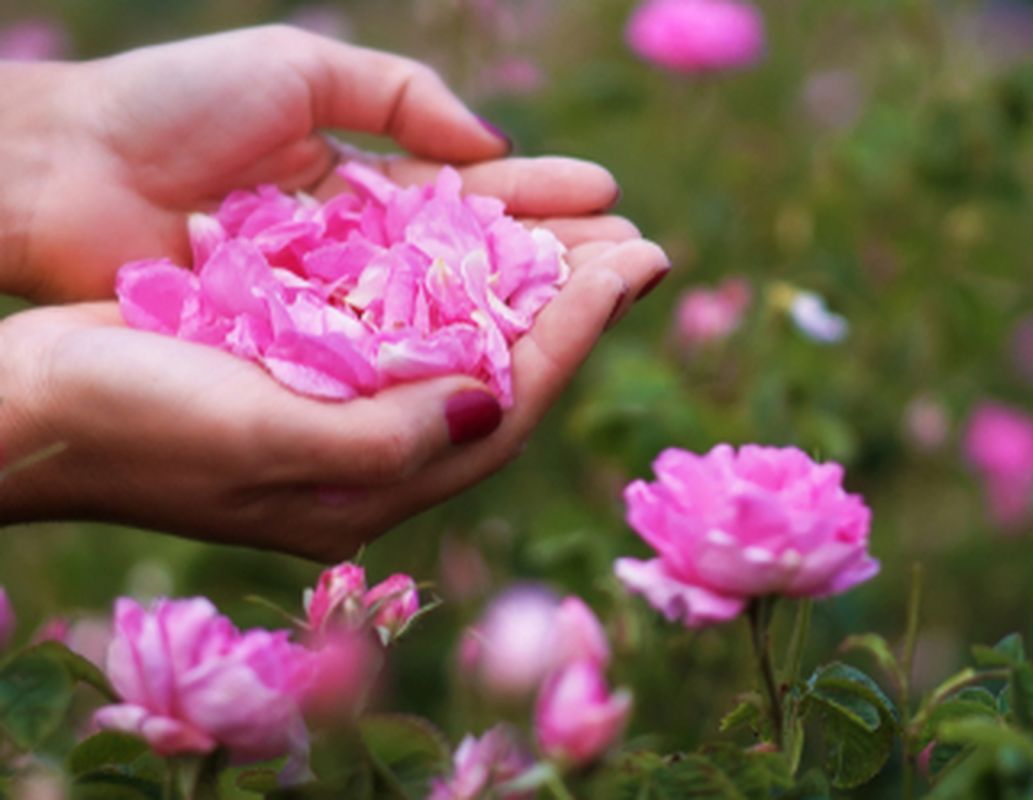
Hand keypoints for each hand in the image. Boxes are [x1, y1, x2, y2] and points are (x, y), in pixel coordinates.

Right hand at [0, 233, 668, 559]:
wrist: (26, 410)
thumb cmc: (129, 425)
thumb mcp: (259, 441)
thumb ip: (384, 437)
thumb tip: (493, 401)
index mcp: (374, 488)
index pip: (507, 407)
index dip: (575, 335)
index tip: (630, 267)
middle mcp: (374, 456)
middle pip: (502, 376)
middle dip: (573, 311)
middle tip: (640, 243)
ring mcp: (344, 412)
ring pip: (464, 344)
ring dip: (526, 287)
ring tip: (589, 232)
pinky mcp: (311, 369)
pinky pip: (409, 321)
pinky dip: (455, 278)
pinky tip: (489, 236)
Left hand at [4, 25, 628, 300]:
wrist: (62, 173)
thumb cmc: (173, 106)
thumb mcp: (300, 68)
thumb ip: (400, 98)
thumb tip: (488, 151)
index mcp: (369, 188)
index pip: (481, 204)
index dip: (549, 204)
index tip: (614, 205)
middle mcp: (367, 259)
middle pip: (484, 268)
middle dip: (562, 262)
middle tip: (641, 262)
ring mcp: (340, 314)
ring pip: (454, 319)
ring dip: (531, 314)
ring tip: (607, 303)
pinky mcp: (306, 357)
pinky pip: (397, 359)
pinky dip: (457, 356)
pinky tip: (519, 354)